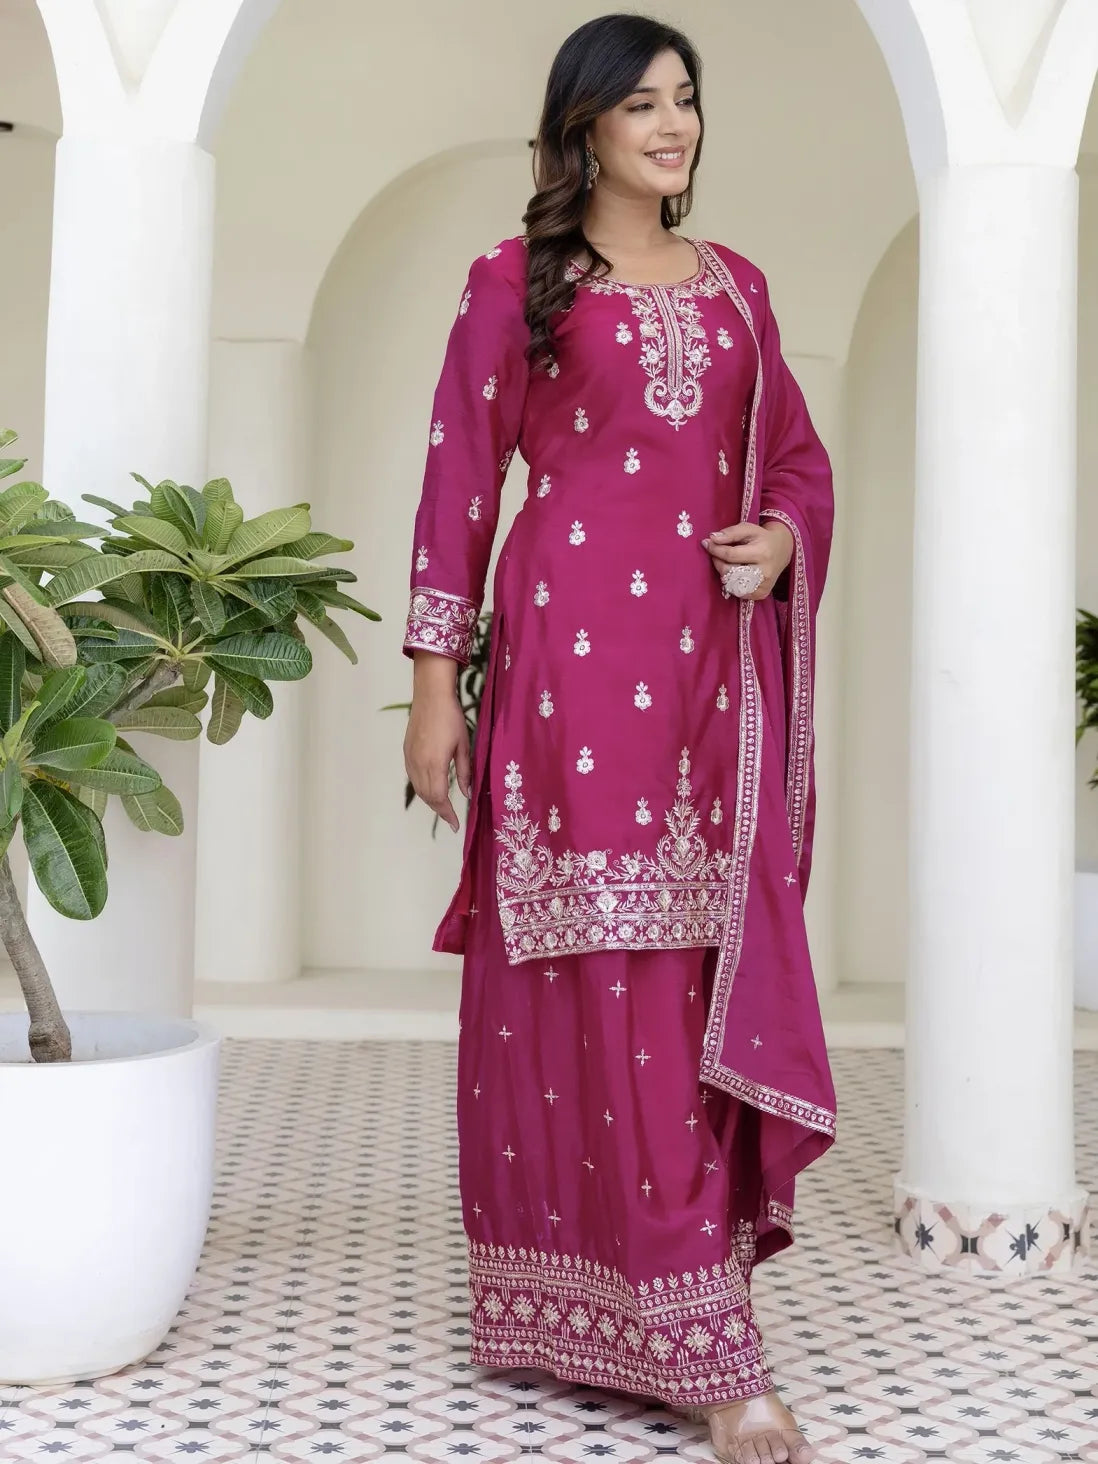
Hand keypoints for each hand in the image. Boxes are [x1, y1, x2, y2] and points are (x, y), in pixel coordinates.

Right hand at [404, 653, 470, 832]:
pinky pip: (413, 778)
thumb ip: (465, 772)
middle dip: (439, 810)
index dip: (447, 814)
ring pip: (418, 788)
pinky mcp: (406, 752)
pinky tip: (431, 789)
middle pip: (427, 796)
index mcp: (435, 764)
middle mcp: (419, 764)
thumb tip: (467, 794)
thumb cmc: (451, 717)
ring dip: (430, 800)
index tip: (456, 825)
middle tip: (451, 819)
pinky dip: (422, 788)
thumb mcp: (463, 745)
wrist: (430, 695)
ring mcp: (410, 758)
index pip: (439, 797)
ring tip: (443, 807)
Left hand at [701, 520, 793, 600]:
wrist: (782, 550)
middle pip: (729, 571)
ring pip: (731, 584)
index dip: (715, 549)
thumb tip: (712, 539)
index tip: (707, 543)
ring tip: (727, 563)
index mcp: (762, 553)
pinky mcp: (761, 594)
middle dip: (718, 562)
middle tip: (716, 554)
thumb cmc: (762, 538)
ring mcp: (763, 586)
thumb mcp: (748, 529)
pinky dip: (732, 583)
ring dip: (724, 573)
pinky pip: (738, 592)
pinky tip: (735, 573)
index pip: (731, 555)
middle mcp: (764, 572)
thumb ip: (730, 532)